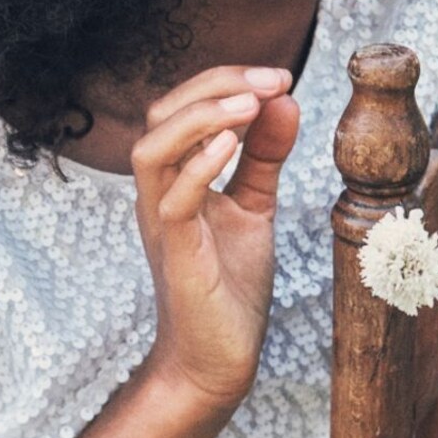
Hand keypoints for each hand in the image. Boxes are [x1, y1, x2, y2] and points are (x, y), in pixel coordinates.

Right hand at [133, 65, 300, 415]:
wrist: (218, 360)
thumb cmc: (229, 287)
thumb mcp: (255, 207)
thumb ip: (265, 156)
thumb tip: (284, 100)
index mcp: (174, 178)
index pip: (183, 107)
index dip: (227, 81)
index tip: (280, 77)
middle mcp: (158, 193)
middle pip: (161, 114)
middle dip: (217, 85)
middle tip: (273, 78)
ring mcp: (161, 223)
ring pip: (153, 149)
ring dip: (202, 117)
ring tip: (250, 103)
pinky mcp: (176, 254)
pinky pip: (173, 199)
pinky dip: (199, 166)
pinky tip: (232, 147)